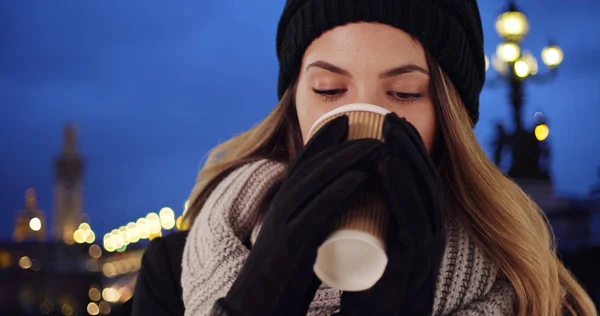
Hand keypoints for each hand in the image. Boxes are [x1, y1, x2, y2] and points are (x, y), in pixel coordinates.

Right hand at [214, 116, 384, 315]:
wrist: (258, 309)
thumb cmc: (285, 277)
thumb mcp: (298, 239)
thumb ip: (312, 222)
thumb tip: (337, 209)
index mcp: (282, 206)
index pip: (303, 163)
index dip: (325, 139)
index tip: (349, 120)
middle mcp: (280, 209)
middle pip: (312, 166)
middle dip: (342, 142)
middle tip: (373, 127)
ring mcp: (282, 226)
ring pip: (315, 182)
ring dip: (347, 159)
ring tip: (376, 145)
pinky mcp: (289, 247)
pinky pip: (315, 212)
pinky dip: (337, 192)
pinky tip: (359, 178)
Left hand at [339, 113, 445, 314]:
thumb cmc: (375, 280)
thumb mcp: (382, 241)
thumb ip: (380, 218)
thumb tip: (363, 189)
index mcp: (423, 223)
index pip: (421, 177)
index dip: (410, 146)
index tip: (392, 120)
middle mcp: (431, 230)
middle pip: (425, 177)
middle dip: (409, 143)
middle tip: (389, 116)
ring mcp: (426, 246)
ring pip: (421, 191)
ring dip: (404, 156)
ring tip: (386, 129)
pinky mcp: (414, 260)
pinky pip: (411, 217)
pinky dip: (399, 188)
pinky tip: (384, 164)